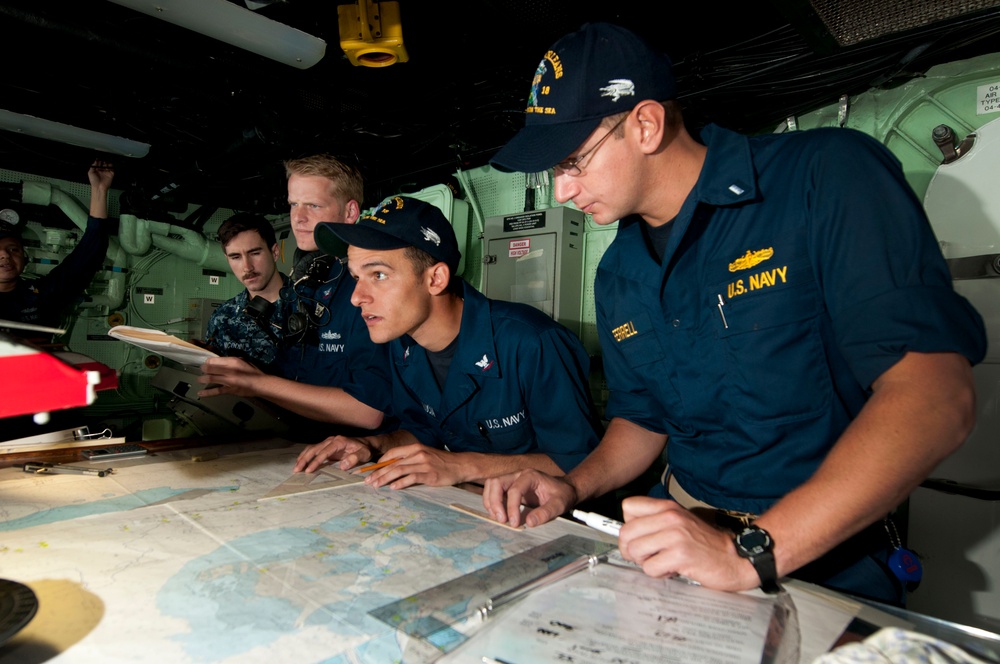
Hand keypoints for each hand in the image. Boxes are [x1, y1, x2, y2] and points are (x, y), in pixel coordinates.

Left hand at [88, 159, 113, 191]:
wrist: (99, 187)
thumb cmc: (94, 181)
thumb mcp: (90, 173)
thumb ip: (92, 166)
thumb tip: (95, 161)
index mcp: (97, 170)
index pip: (98, 163)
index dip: (98, 160)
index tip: (98, 158)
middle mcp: (102, 170)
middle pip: (103, 163)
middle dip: (103, 161)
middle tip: (102, 159)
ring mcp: (106, 172)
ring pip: (108, 165)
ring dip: (107, 163)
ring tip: (105, 161)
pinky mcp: (111, 174)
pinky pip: (112, 169)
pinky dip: (111, 166)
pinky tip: (108, 166)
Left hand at [197, 356, 262, 397]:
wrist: (261, 384)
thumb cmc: (253, 372)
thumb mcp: (243, 361)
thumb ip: (232, 361)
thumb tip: (222, 361)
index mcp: (233, 361)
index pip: (214, 360)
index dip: (208, 361)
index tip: (206, 363)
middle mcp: (230, 370)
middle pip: (211, 368)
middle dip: (204, 369)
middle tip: (202, 370)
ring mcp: (229, 380)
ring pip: (211, 378)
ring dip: (203, 379)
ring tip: (199, 379)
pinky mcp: (230, 390)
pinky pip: (217, 391)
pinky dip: (207, 392)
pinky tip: (200, 393)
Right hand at [294, 436, 374, 472]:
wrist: (365, 444)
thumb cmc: (364, 450)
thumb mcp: (363, 454)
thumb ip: (354, 459)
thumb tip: (343, 466)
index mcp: (339, 441)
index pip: (324, 452)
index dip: (316, 461)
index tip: (309, 470)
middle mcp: (331, 440)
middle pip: (314, 449)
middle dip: (304, 459)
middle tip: (297, 470)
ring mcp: (327, 443)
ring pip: (311, 448)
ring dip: (303, 457)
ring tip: (296, 468)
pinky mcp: (326, 447)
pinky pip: (313, 450)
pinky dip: (306, 456)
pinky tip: (301, 463)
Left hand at [362, 444, 466, 489]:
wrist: (460, 465)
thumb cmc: (441, 461)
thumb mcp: (425, 455)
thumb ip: (410, 459)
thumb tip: (393, 468)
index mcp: (415, 447)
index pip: (393, 453)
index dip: (381, 462)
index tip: (372, 471)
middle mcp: (418, 454)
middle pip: (393, 463)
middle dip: (378, 473)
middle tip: (368, 481)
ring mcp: (424, 464)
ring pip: (399, 471)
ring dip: (385, 479)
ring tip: (376, 485)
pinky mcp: (429, 475)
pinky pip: (411, 478)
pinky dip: (401, 483)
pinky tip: (393, 488)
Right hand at [482, 469, 576, 527]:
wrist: (564, 489)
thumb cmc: (562, 495)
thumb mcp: (559, 504)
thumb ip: (546, 513)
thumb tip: (529, 522)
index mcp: (531, 476)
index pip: (515, 489)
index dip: (512, 507)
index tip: (514, 523)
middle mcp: (518, 475)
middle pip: (496, 482)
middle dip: (494, 502)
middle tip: (501, 520)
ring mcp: (513, 479)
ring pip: (492, 485)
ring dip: (490, 502)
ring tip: (498, 518)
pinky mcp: (510, 487)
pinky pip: (494, 491)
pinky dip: (492, 502)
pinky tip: (498, 514)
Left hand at [619, 496, 757, 590]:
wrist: (736, 557)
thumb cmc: (706, 543)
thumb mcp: (680, 522)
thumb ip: (655, 522)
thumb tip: (626, 533)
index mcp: (667, 507)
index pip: (628, 507)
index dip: (629, 525)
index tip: (639, 537)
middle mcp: (670, 517)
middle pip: (626, 533)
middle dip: (632, 550)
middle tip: (647, 556)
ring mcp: (675, 535)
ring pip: (635, 551)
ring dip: (645, 563)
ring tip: (663, 562)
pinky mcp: (680, 555)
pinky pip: (650, 568)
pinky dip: (659, 574)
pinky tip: (673, 569)